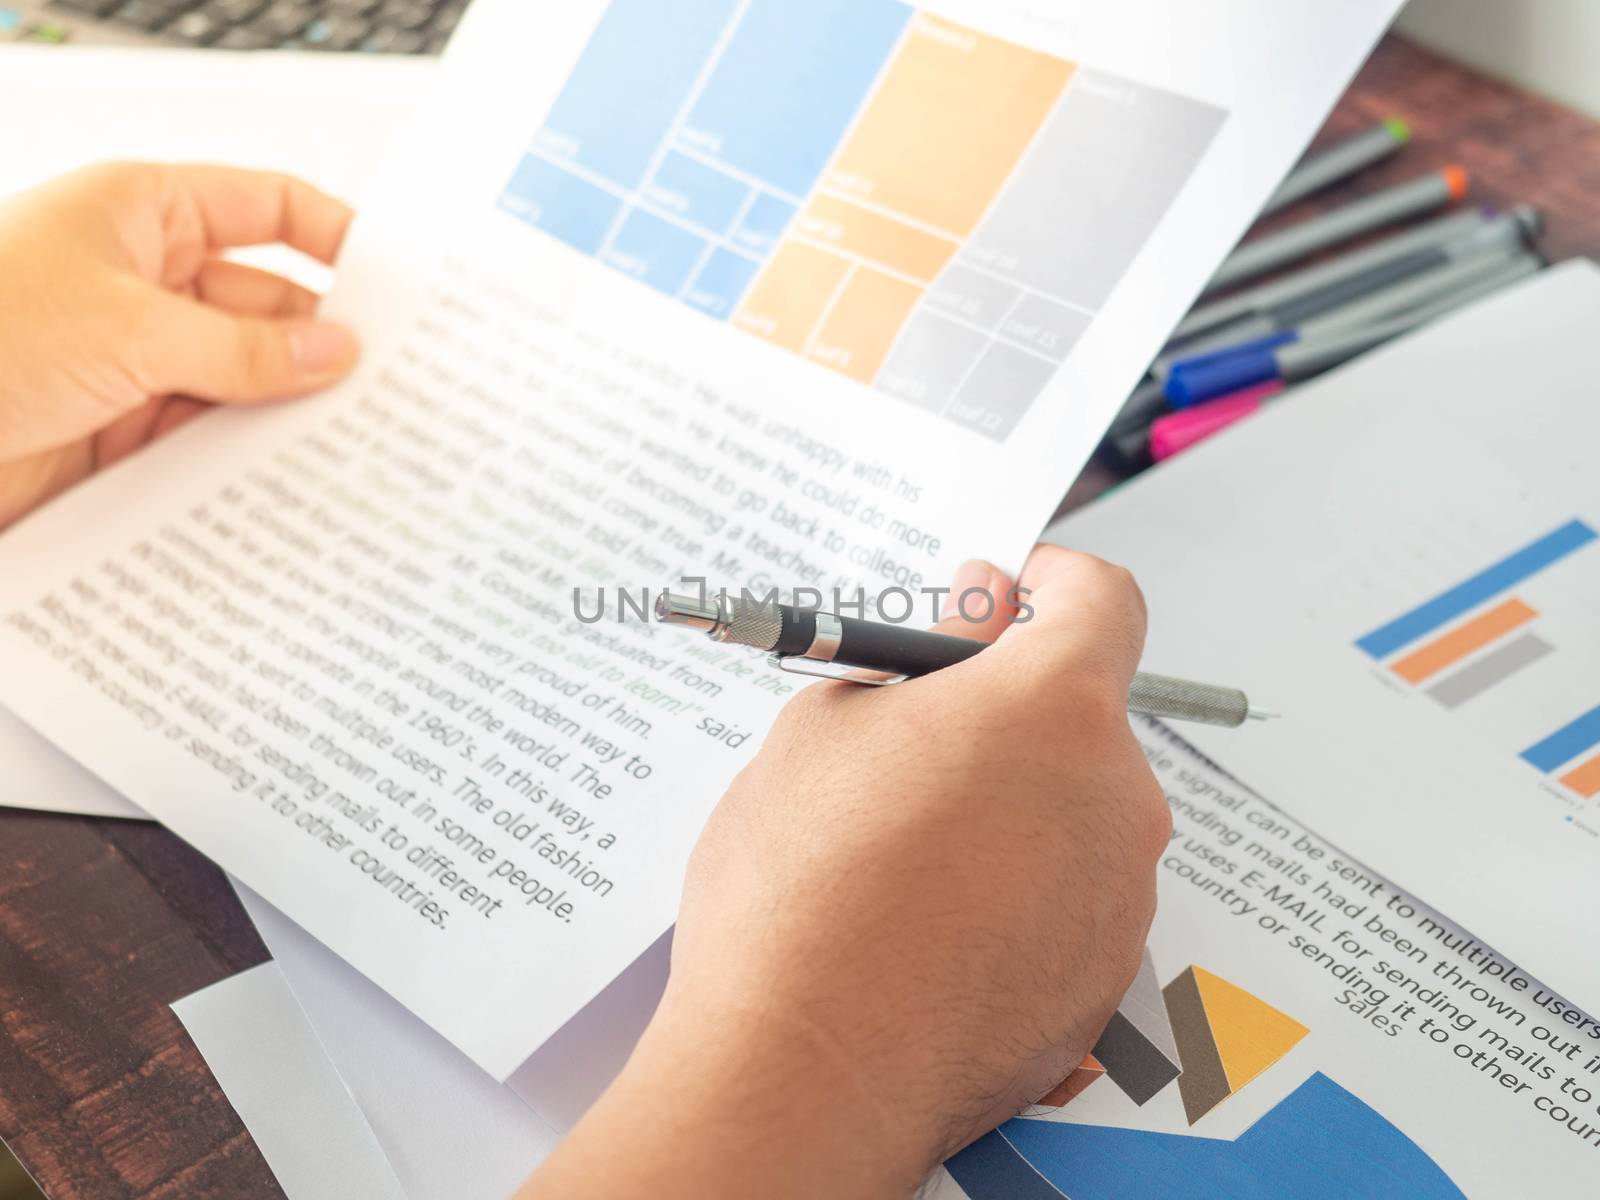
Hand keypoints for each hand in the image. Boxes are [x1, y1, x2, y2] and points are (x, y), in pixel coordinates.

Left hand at [0, 162, 360, 527]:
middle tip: (391, 384)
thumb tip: (334, 352)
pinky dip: (243, 456)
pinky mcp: (120, 427)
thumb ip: (242, 350)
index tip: (396, 286)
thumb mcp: (128, 331)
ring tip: (354, 438)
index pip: (266, 208)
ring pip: (242, 377)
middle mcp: (143, 279)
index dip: (335, 239)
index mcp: (140, 213)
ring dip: (285, 407)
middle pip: (264, 304)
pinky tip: (289, 476)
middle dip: (321, 341)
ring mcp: (134, 356)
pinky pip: (205, 435)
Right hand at [523, 546, 1168, 1198]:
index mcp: (1053, 706)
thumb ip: (921, 657)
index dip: (1052, 583)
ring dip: (1009, 806)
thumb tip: (972, 616)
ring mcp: (1121, 896)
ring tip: (902, 855)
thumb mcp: (826, 726)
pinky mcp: (1104, 980)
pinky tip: (930, 925)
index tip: (1007, 594)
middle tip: (910, 744)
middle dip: (1006, 715)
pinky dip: (1016, 891)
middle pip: (1079, 717)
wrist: (806, 1069)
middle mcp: (1115, 795)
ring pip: (1071, 812)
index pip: (1102, 601)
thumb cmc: (800, 888)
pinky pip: (1068, 899)